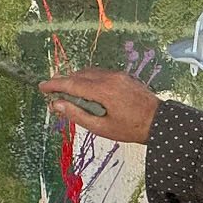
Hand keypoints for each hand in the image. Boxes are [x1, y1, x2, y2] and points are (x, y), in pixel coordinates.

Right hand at [38, 68, 160, 143]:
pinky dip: (90, 79)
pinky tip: (88, 91)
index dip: (54, 85)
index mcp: (103, 91)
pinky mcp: (124, 76)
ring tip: (69, 94)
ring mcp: (118, 75)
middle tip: (54, 94)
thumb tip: (56, 105)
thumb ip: (77, 114)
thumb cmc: (130, 129)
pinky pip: (101, 73)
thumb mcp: (101, 128)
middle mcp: (110, 78)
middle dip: (65, 82)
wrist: (160, 122)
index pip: (72, 84)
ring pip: (90, 72)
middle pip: (79, 75)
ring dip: (77, 80)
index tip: (41, 87)